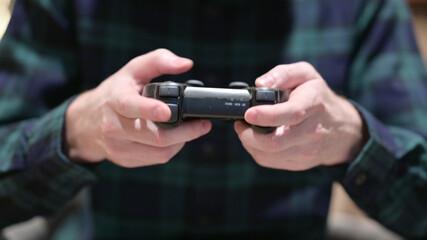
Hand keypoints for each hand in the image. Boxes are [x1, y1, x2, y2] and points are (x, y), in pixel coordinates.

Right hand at [64, 49, 211, 166]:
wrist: (87, 122)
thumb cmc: (116, 92)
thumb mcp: (133, 70)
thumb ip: (159, 60)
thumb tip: (186, 64)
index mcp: (115, 99)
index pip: (130, 106)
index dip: (150, 110)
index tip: (168, 112)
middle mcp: (113, 126)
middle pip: (155, 136)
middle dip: (185, 132)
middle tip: (203, 124)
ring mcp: (119, 147)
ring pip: (160, 152)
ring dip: (182, 142)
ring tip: (190, 130)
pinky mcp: (125, 160)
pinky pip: (156, 159)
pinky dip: (171, 149)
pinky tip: (174, 138)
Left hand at [234, 62, 366, 170]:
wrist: (342, 130)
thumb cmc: (318, 97)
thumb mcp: (306, 75)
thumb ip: (282, 74)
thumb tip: (260, 83)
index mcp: (313, 104)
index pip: (291, 114)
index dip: (266, 116)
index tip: (248, 114)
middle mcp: (311, 131)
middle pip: (274, 142)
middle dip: (248, 134)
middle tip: (241, 122)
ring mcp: (306, 151)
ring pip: (268, 155)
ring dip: (249, 143)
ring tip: (246, 129)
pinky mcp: (299, 163)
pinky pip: (269, 161)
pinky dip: (256, 151)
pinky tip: (256, 139)